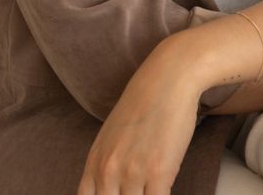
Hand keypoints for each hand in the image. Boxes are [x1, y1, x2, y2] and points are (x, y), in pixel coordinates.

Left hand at [77, 41, 202, 194]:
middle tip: (139, 190)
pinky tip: (165, 187)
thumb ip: (106, 164)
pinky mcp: (160, 172)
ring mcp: (133, 173)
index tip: (120, 193)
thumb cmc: (144, 102)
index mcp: (94, 164)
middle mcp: (108, 172)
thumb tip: (111, 187)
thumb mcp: (111, 135)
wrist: (168, 79)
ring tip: (154, 187)